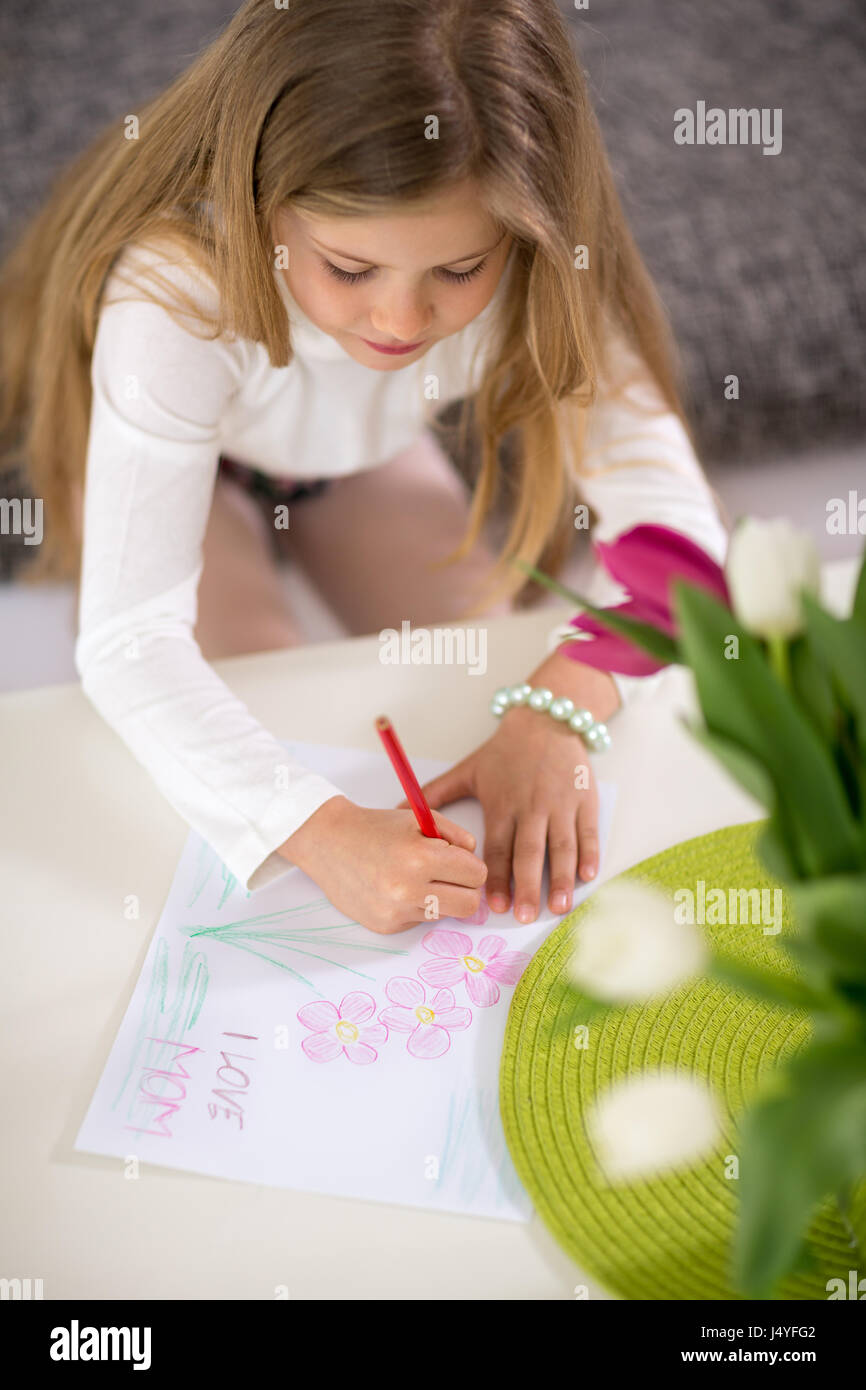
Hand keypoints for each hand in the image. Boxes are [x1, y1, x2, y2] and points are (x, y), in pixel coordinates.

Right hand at [277, 795, 486, 934]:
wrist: (327, 842)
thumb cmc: (376, 827)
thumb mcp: (420, 818)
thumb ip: (456, 836)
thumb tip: (476, 860)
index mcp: (421, 857)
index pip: (477, 875)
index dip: (471, 866)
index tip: (459, 860)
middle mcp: (408, 889)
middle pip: (469, 905)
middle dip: (465, 888)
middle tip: (449, 875)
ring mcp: (396, 912)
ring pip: (444, 913)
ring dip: (439, 897)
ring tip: (414, 877)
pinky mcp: (386, 926)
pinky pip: (420, 920)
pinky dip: (416, 906)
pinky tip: (395, 888)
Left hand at [398, 706, 597, 923]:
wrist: (546, 721)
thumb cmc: (504, 752)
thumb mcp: (467, 770)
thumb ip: (435, 794)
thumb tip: (397, 809)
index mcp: (503, 804)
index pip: (499, 847)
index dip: (497, 877)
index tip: (493, 905)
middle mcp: (533, 808)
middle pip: (530, 852)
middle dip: (527, 886)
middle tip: (524, 916)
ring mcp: (561, 805)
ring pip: (562, 847)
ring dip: (561, 878)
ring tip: (558, 907)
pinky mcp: (585, 801)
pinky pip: (588, 832)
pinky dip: (589, 855)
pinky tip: (587, 877)